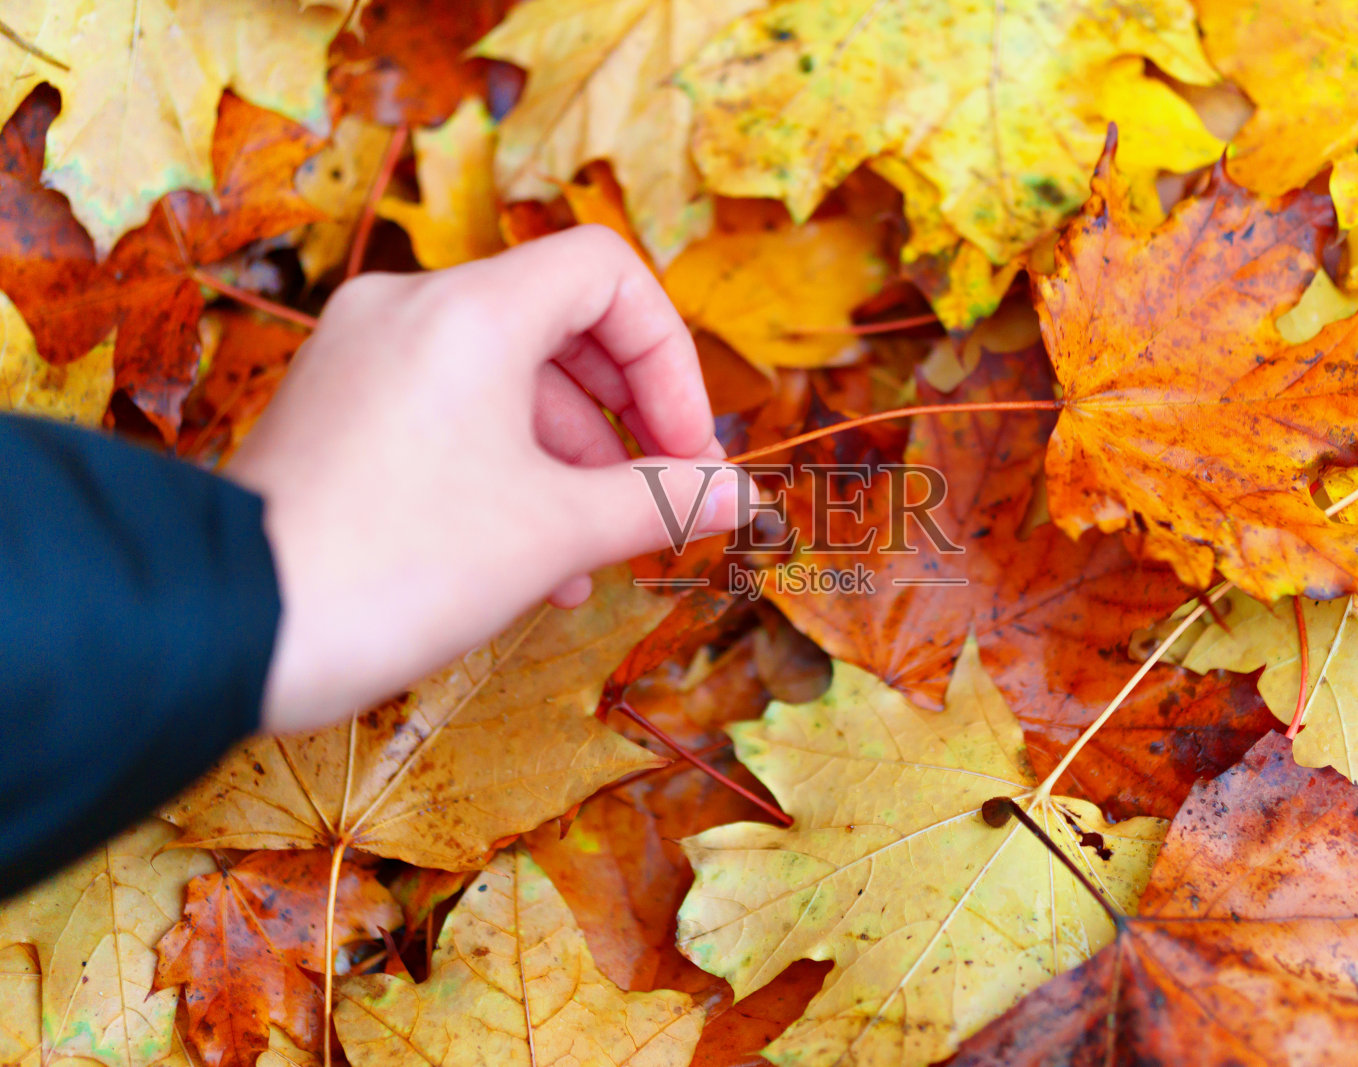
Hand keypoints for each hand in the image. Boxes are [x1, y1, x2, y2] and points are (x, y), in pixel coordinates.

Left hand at [227, 226, 746, 734]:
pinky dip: (503, 461)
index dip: (669, 357)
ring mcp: (362, 355)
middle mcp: (410, 310)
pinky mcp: (334, 407)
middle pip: (558, 321)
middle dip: (624, 414)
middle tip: (660, 490)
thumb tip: (739, 495)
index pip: (607, 273)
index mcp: (471, 312)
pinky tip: (529, 557)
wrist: (231, 628)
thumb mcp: (554, 533)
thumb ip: (660, 500)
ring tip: (596, 551)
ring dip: (568, 455)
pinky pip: (446, 408)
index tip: (687, 448)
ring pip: (503, 375)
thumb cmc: (397, 567)